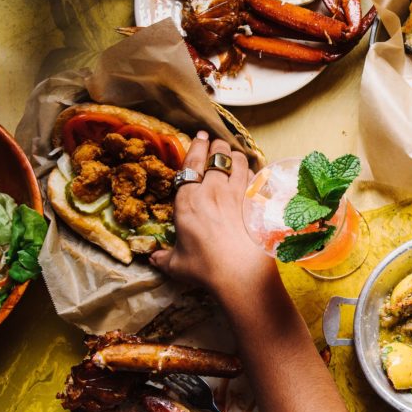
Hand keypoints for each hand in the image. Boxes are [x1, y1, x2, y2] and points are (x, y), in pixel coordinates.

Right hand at [150, 132, 272, 301]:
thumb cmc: (206, 268)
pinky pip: (256, 177)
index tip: (200, 137)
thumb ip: (164, 257)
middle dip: (217, 146)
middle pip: (217, 157)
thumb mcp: (176, 265)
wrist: (241, 275)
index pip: (192, 164)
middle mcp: (213, 191)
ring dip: (235, 155)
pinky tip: (252, 174)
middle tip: (216, 142)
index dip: (196, 147)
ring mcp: (238, 194)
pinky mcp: (258, 202)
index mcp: (188, 201)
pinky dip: (253, 172)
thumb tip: (153, 258)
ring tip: (233, 154)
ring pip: (239, 162)